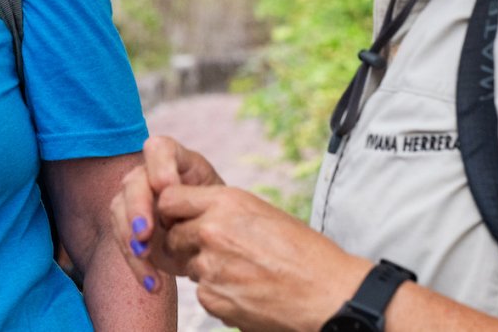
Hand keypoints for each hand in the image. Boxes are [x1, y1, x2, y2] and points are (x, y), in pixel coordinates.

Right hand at [109, 135, 223, 291]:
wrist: (215, 242)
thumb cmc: (223, 216)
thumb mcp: (221, 203)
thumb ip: (200, 197)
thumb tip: (171, 197)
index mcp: (176, 160)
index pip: (159, 148)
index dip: (159, 165)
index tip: (166, 189)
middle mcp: (150, 174)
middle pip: (133, 182)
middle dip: (137, 207)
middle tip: (145, 232)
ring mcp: (136, 198)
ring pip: (119, 211)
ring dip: (130, 238)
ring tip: (146, 258)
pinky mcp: (128, 225)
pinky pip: (124, 242)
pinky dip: (137, 265)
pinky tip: (153, 283)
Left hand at [157, 184, 368, 331]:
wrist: (327, 293)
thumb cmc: (304, 252)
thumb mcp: (264, 214)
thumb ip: (225, 212)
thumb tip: (195, 217)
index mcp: (227, 202)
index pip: (170, 199)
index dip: (174, 212)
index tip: (184, 219)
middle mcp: (212, 230)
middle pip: (174, 235)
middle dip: (188, 244)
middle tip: (221, 251)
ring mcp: (210, 266)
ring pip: (190, 266)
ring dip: (207, 269)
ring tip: (245, 272)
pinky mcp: (212, 298)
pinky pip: (202, 292)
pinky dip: (219, 293)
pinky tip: (248, 290)